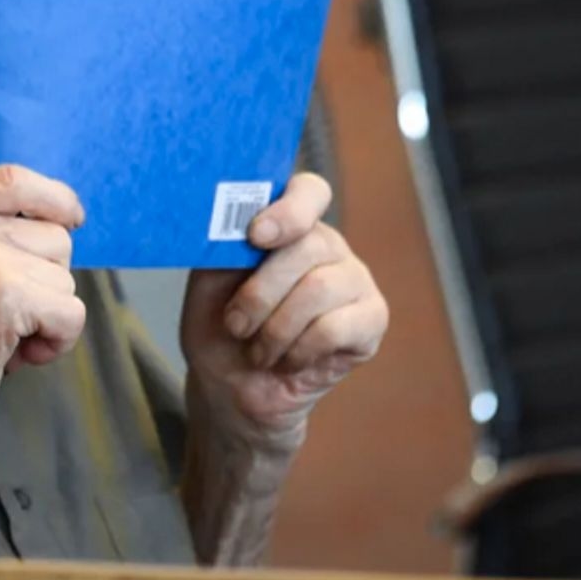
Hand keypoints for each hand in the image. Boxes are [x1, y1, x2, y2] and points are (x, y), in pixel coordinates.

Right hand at [0, 166, 87, 442]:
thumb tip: (63, 220)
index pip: (12, 178)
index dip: (53, 196)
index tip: (72, 218)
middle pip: (53, 234)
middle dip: (47, 280)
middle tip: (6, 317)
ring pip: (65, 276)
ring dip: (48, 315)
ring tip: (3, 339)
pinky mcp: (7, 295)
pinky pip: (71, 311)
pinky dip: (56, 342)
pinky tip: (18, 357)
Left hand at [180, 174, 386, 443]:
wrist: (231, 388)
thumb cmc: (220, 329)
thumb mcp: (208, 283)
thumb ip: (224, 245)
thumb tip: (231, 221)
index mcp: (288, 225)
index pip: (309, 191)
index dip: (289, 209)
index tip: (256, 236)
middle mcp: (327, 245)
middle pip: (308, 245)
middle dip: (261, 292)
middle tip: (236, 324)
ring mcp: (355, 279)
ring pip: (320, 288)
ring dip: (275, 329)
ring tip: (258, 349)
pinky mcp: (372, 319)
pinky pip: (336, 327)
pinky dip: (299, 349)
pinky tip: (288, 360)